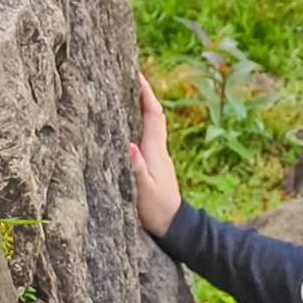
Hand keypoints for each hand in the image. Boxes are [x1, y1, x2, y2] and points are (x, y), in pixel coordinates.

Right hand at [129, 76, 182, 236]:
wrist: (173, 226)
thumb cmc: (157, 210)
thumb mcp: (143, 191)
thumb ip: (137, 169)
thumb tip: (129, 146)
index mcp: (156, 152)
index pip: (153, 116)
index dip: (147, 95)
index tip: (138, 76)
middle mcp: (159, 151)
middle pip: (154, 116)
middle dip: (144, 95)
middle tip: (131, 77)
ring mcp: (158, 157)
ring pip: (152, 126)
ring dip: (143, 108)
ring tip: (128, 93)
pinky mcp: (155, 165)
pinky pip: (148, 137)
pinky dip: (140, 124)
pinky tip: (130, 124)